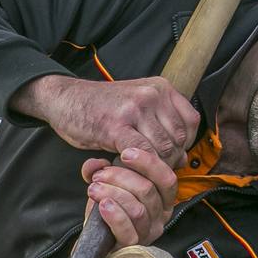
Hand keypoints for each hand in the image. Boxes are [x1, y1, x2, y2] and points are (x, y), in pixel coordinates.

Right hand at [12, 74, 199, 169]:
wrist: (66, 99)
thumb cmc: (100, 107)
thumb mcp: (136, 104)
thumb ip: (160, 125)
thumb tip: (181, 157)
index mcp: (160, 88)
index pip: (191, 121)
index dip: (185, 144)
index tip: (170, 155)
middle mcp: (152, 95)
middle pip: (178, 138)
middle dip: (169, 159)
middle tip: (152, 168)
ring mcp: (135, 109)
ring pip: (163, 148)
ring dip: (153, 165)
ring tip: (139, 170)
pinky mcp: (117, 126)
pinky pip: (142, 153)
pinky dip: (139, 166)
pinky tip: (128, 168)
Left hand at [81, 148, 178, 245]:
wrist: (94, 242)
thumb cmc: (105, 212)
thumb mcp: (106, 185)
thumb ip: (101, 170)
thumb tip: (97, 162)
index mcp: (162, 199)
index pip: (166, 178)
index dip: (148, 163)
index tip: (126, 153)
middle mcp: (160, 216)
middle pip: (148, 190)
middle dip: (120, 177)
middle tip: (99, 176)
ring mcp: (147, 233)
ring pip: (137, 209)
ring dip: (113, 193)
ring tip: (94, 189)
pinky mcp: (132, 247)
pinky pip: (128, 230)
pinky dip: (115, 215)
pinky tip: (102, 205)